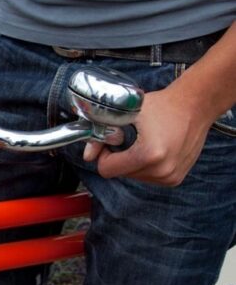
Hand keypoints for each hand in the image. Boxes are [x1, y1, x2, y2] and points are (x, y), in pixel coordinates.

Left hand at [84, 87, 213, 185]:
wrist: (196, 105)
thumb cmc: (162, 105)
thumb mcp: (127, 113)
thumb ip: (102, 133)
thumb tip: (87, 156)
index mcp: (149, 155)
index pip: (107, 170)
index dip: (104, 154)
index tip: (113, 141)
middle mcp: (162, 170)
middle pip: (120, 174)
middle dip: (120, 157)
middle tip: (131, 138)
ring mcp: (171, 177)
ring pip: (133, 176)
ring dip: (133, 162)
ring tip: (146, 142)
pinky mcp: (176, 179)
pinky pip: (148, 177)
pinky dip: (146, 165)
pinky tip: (156, 148)